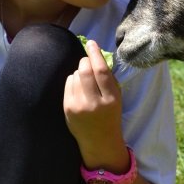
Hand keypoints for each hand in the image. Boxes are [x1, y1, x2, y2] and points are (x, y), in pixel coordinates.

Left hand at [64, 40, 129, 173]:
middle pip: (85, 71)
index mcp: (111, 99)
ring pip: (75, 75)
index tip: (91, 43)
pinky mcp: (67, 109)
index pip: (101, 71)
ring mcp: (78, 106)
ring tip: (85, 80)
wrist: (99, 141)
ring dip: (80, 71)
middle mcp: (94, 103)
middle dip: (85, 61)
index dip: (95, 54)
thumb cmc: (110, 114)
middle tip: (88, 61)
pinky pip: (68, 83)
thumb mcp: (117, 97)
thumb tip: (96, 55)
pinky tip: (78, 87)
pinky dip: (73, 80)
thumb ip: (108, 78)